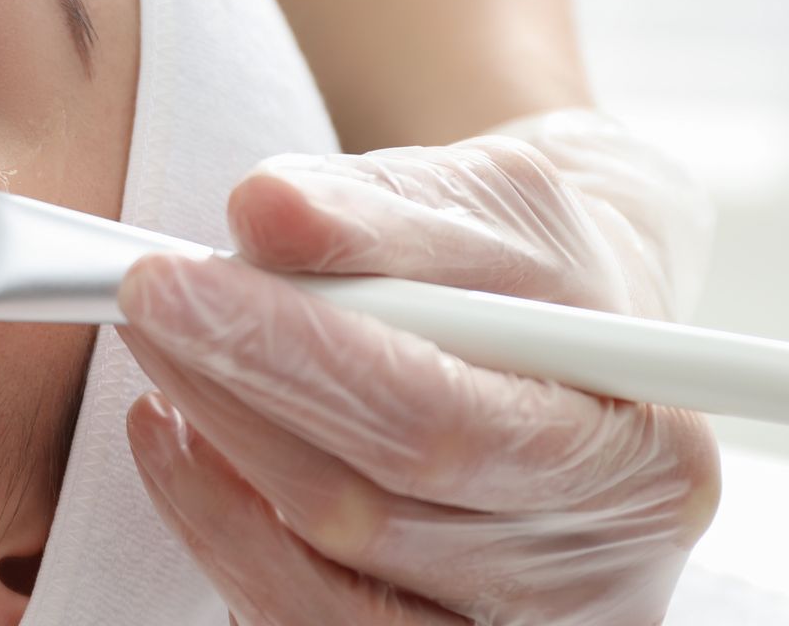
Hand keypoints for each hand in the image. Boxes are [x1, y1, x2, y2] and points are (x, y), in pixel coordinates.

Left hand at [115, 111, 721, 624]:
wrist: (571, 337)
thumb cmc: (539, 273)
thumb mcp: (491, 204)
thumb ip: (383, 210)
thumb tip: (265, 209)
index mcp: (643, 457)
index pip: (436, 419)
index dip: (289, 354)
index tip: (169, 281)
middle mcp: (599, 578)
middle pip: (365, 510)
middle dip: (231, 396)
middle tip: (144, 302)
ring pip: (318, 578)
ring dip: (208, 466)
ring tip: (162, 363)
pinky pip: (298, 625)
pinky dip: (221, 533)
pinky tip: (183, 447)